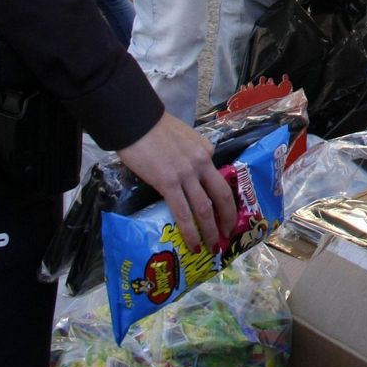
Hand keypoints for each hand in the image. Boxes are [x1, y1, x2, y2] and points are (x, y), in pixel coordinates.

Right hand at [116, 112, 237, 251]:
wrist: (137, 120)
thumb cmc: (154, 126)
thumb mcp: (184, 136)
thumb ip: (190, 153)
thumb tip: (187, 168)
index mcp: (206, 150)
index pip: (218, 176)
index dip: (221, 197)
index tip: (222, 210)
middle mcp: (202, 162)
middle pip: (222, 194)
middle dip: (228, 217)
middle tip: (229, 234)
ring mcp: (187, 174)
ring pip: (205, 208)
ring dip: (211, 230)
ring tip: (214, 246)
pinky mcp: (169, 183)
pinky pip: (183, 212)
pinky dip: (190, 231)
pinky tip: (193, 243)